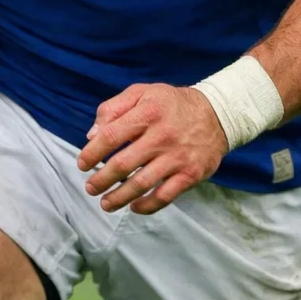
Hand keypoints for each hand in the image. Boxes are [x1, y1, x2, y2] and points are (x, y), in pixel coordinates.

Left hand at [76, 84, 227, 214]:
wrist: (218, 114)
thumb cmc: (172, 104)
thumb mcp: (143, 92)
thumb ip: (114, 108)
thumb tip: (92, 134)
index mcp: (148, 112)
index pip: (112, 135)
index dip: (93, 152)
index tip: (82, 163)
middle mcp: (162, 136)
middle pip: (123, 164)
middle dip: (101, 179)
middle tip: (90, 187)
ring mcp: (177, 157)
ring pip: (141, 184)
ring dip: (119, 197)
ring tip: (105, 203)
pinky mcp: (190, 174)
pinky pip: (165, 196)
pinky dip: (146, 206)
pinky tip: (133, 207)